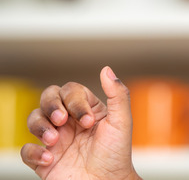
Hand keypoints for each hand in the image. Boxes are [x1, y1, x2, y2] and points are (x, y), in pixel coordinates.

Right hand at [20, 66, 139, 179]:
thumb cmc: (116, 155)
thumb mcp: (122, 122)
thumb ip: (117, 94)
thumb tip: (106, 69)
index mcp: (86, 110)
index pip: (71, 91)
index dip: (75, 101)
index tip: (89, 121)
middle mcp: (68, 121)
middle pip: (48, 98)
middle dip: (51, 105)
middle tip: (62, 121)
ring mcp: (54, 139)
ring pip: (33, 119)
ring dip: (40, 126)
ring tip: (54, 140)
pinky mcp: (44, 158)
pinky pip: (26, 149)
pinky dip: (33, 151)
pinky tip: (49, 158)